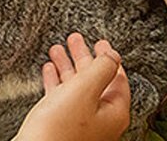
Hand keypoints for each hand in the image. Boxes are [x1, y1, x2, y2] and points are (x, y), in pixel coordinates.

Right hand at [14, 33, 129, 140]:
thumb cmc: (61, 127)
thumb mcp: (85, 89)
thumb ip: (102, 68)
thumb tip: (113, 55)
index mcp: (113, 112)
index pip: (117, 78)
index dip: (108, 57)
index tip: (100, 42)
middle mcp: (100, 119)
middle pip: (95, 80)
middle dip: (83, 57)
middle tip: (75, 39)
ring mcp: (81, 124)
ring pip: (76, 87)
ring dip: (67, 66)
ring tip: (56, 48)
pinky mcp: (62, 126)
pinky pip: (62, 98)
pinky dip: (56, 81)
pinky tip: (49, 69)